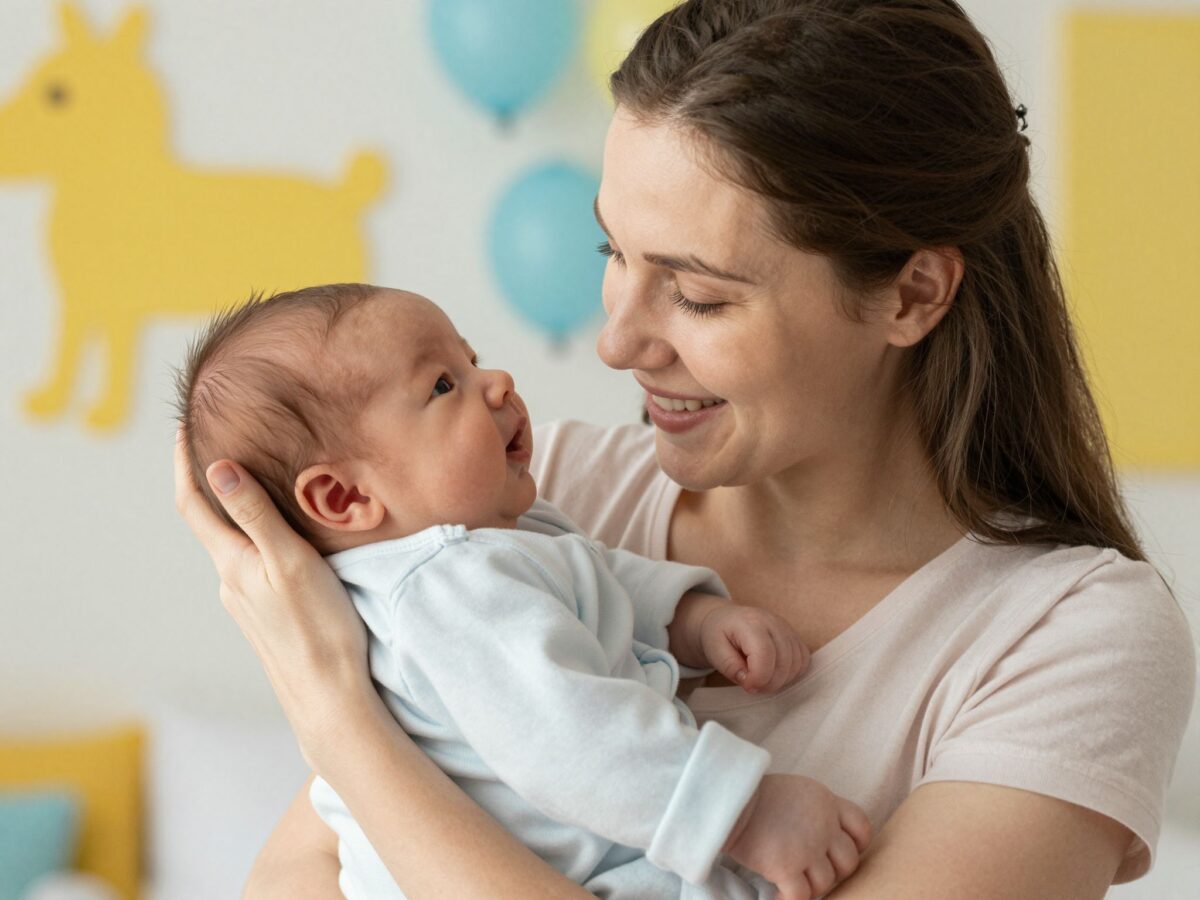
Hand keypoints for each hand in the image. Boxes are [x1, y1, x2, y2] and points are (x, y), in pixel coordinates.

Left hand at [173, 430, 372, 769]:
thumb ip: (255, 514)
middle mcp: (231, 581)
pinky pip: (255, 565)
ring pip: (236, 545)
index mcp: (232, 563)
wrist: (330, 696)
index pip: (193, 504)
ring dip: (238, 513)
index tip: (185, 428)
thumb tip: (217, 467)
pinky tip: (284, 538)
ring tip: (259, 482)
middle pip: (212, 522)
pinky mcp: (269, 616)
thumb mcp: (287, 561)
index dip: (185, 464)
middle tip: (226, 442)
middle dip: (214, 483)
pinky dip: (258, 538)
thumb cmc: (316, 628)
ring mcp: (248, 602)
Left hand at [699, 604, 809, 693]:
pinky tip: (773, 673)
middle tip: (752, 685)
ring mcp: (786, 627)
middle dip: (769, 682)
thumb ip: (730, 667)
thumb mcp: (713, 651)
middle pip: (784, 661)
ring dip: (781, 679)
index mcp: (750, 623)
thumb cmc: (717, 635)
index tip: (747, 686)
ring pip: (797, 662)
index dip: (759, 678)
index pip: (765, 654)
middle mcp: (773, 622)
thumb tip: (750, 682)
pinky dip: (792, 673)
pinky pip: (803, 660)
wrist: (723, 619)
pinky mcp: (793, 636)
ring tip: (761, 679)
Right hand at [724, 774, 871, 899]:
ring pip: (826, 883)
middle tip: (814, 872)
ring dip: (812, 887)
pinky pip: (801, 896)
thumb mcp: (796, 790)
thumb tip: (826, 835)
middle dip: (834, 871)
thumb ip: (816, 810)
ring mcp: (807, 847)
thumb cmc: (755, 795)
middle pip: (849, 861)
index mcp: (826, 802)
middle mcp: (823, 825)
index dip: (857, 845)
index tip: (839, 852)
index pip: (861, 828)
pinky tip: (779, 895)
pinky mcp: (786, 867)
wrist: (727, 798)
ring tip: (793, 882)